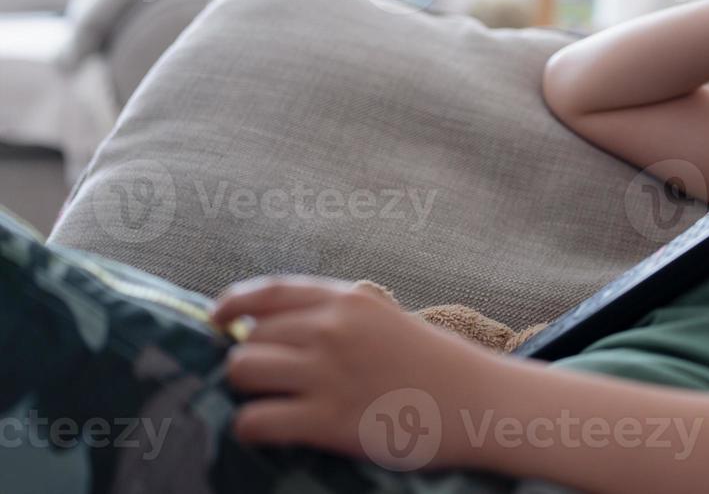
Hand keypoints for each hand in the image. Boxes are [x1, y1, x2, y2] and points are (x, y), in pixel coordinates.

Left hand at [211, 275, 502, 470]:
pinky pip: (255, 420)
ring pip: (243, 372)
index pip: (268, 292)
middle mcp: (332, 330)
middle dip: (249, 358)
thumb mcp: (387, 318)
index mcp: (349, 300)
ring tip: (268, 401)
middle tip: (266, 378)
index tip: (217, 319)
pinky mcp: (327, 421)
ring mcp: (327, 375)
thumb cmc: (435, 362)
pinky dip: (251, 426)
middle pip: (250, 337)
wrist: (477, 401)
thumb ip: (337, 314)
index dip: (232, 303)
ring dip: (247, 390)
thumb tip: (274, 324)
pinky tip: (269, 430)